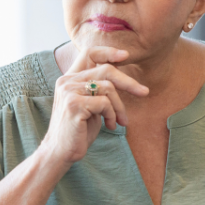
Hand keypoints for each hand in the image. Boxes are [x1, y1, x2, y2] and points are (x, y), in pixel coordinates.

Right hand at [40, 46, 148, 164]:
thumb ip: (100, 89)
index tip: (126, 56)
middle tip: (144, 92)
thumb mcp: (91, 105)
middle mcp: (66, 81)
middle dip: (128, 82)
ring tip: (121, 121)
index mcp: (69, 78)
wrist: (61, 152)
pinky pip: (105, 103)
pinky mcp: (74, 105)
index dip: (108, 51)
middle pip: (105, 69)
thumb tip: (123, 77)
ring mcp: (69, 92)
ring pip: (108, 88)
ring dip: (120, 106)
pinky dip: (112, 115)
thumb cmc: (79, 130)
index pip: (88, 52)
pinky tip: (110, 126)